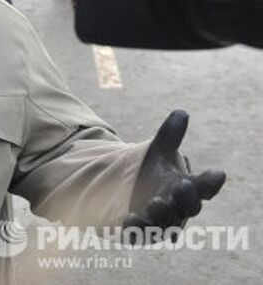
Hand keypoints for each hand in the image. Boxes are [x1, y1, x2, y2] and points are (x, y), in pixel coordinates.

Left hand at [124, 110, 224, 241]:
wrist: (129, 195)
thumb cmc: (153, 174)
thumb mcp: (158, 153)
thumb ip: (169, 136)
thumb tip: (181, 112)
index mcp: (187, 188)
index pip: (204, 187)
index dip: (211, 182)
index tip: (217, 173)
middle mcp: (178, 208)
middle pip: (188, 206)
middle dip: (186, 197)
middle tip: (182, 186)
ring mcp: (161, 222)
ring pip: (166, 223)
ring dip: (162, 214)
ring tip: (154, 203)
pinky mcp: (140, 232)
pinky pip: (140, 233)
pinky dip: (137, 228)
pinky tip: (129, 219)